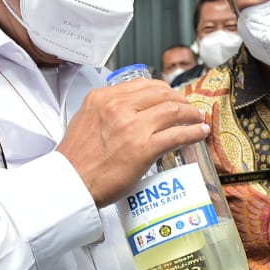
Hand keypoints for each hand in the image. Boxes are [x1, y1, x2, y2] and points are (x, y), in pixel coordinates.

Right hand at [58, 77, 209, 206]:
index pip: (142, 85)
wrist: (70, 185)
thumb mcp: (86, 120)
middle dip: (180, 100)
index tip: (171, 96)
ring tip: (197, 119)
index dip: (163, 90)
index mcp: (102, 98)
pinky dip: (193, 132)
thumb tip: (130, 112)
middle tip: (188, 108)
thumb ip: (107, 111)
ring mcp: (132, 127)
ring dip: (191, 114)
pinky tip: (199, 133)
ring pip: (173, 111)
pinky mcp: (143, 148)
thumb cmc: (76, 160)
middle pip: (162, 94)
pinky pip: (177, 135)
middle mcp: (118, 107)